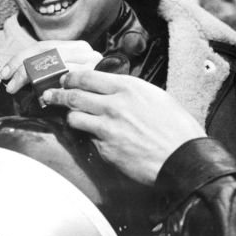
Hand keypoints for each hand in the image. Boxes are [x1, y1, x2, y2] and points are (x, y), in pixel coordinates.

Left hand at [1, 41, 101, 93]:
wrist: (129, 114)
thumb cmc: (97, 98)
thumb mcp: (74, 80)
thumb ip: (56, 74)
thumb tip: (22, 77)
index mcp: (80, 49)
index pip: (44, 47)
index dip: (20, 58)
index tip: (5, 72)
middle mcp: (87, 53)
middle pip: (46, 52)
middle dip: (21, 67)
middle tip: (8, 84)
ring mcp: (94, 65)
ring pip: (53, 64)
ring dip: (29, 77)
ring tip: (16, 90)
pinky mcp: (97, 80)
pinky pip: (67, 83)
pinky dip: (50, 92)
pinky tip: (41, 101)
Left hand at [41, 69, 205, 184]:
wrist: (184, 158)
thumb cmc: (177, 129)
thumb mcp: (157, 98)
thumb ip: (132, 92)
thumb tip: (115, 91)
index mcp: (128, 87)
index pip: (87, 76)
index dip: (71, 77)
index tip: (66, 79)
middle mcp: (114, 105)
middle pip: (74, 95)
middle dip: (58, 94)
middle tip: (51, 95)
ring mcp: (107, 128)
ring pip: (75, 118)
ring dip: (71, 118)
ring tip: (70, 118)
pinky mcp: (106, 150)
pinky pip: (89, 140)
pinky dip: (90, 138)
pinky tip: (96, 139)